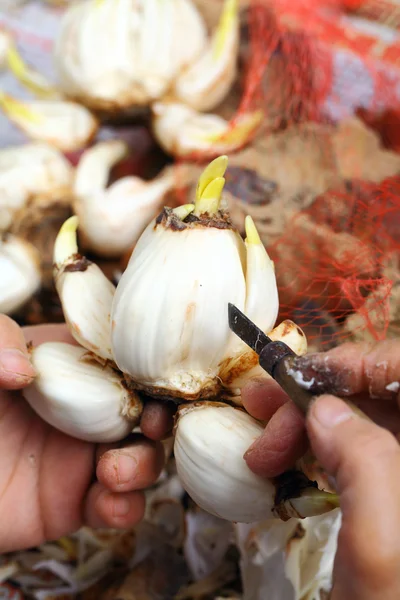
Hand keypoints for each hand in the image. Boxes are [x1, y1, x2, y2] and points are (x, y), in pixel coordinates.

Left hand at [0, 315, 173, 553]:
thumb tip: (26, 369)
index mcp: (67, 364)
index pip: (119, 357)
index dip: (144, 365)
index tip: (153, 377)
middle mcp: (84, 409)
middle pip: (142, 407)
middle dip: (157, 417)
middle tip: (149, 425)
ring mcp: (82, 456)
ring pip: (141, 456)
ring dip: (143, 464)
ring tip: (113, 471)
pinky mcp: (75, 501)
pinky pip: (117, 504)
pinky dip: (125, 506)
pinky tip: (108, 503)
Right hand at [242, 340, 399, 599]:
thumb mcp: (383, 546)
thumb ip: (365, 461)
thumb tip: (324, 408)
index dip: (357, 363)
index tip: (297, 379)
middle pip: (384, 395)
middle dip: (318, 397)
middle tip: (261, 415)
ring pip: (366, 421)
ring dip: (309, 422)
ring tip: (262, 446)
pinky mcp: (389, 496)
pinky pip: (356, 452)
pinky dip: (316, 446)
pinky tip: (285, 458)